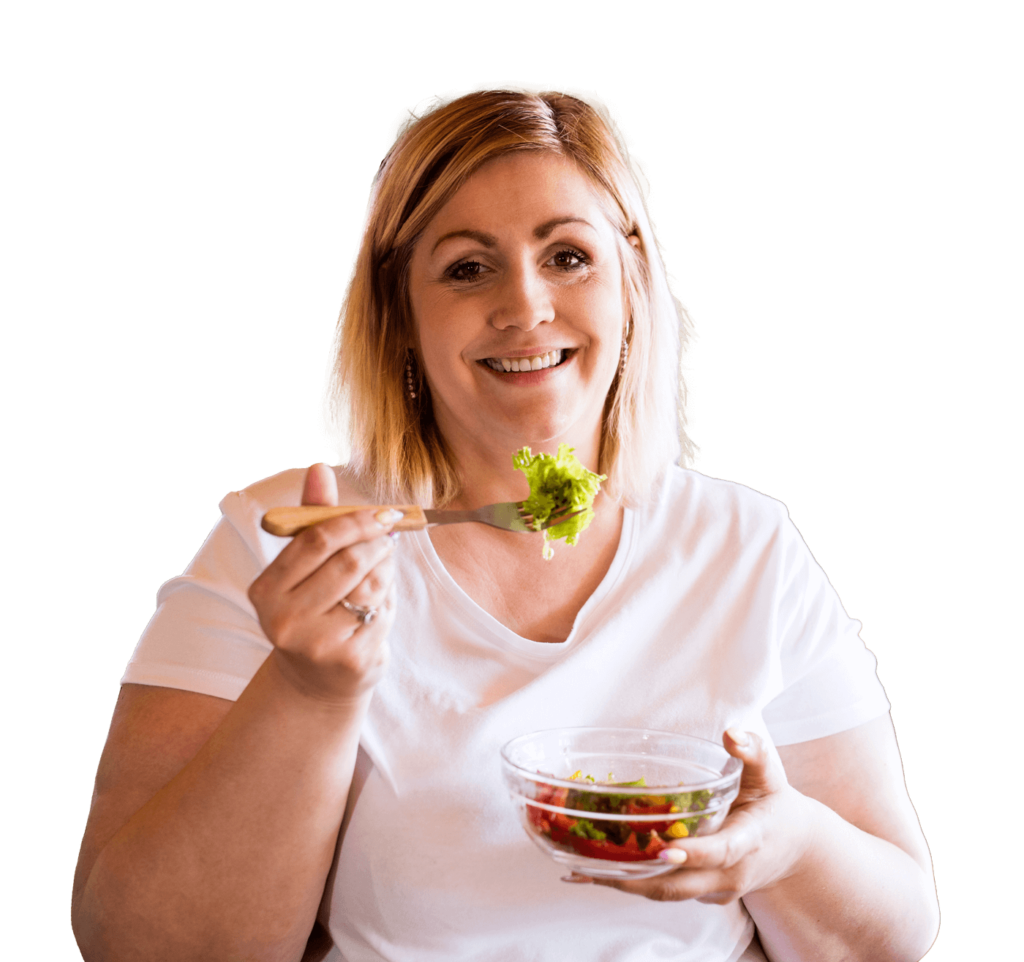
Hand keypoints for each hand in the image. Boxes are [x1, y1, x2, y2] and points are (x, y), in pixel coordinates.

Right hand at [248, 462, 398, 704]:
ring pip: (371, 586)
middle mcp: (284, 620)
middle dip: (377, 543)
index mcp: (266, 590)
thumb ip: (312, 518)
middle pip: (348, 561)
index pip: (316, 540)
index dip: (356, 521)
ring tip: (381, 568)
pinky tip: (379, 603)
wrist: (316, 680)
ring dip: (386, 570)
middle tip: (389, 537)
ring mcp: (317, 645)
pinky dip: (389, 600)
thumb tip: (319, 468)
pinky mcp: (350, 662)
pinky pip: (384, 613)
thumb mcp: (302, 567)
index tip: (384, 514)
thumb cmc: (311, 607)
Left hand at [567, 730, 812, 904]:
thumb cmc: (774, 804)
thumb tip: (731, 733)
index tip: (661, 848)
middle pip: (680, 885)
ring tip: (579, 867)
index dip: (691, 853)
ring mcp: (714, 890)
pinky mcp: (701, 894)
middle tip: (593, 863)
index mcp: (750, 841)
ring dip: (624, 883)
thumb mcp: (770, 775)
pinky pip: (665, 890)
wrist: (792, 849)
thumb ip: (753, 752)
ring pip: (666, 892)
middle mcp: (731, 874)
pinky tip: (597, 867)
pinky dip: (633, 881)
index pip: (720, 852)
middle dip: (636, 877)